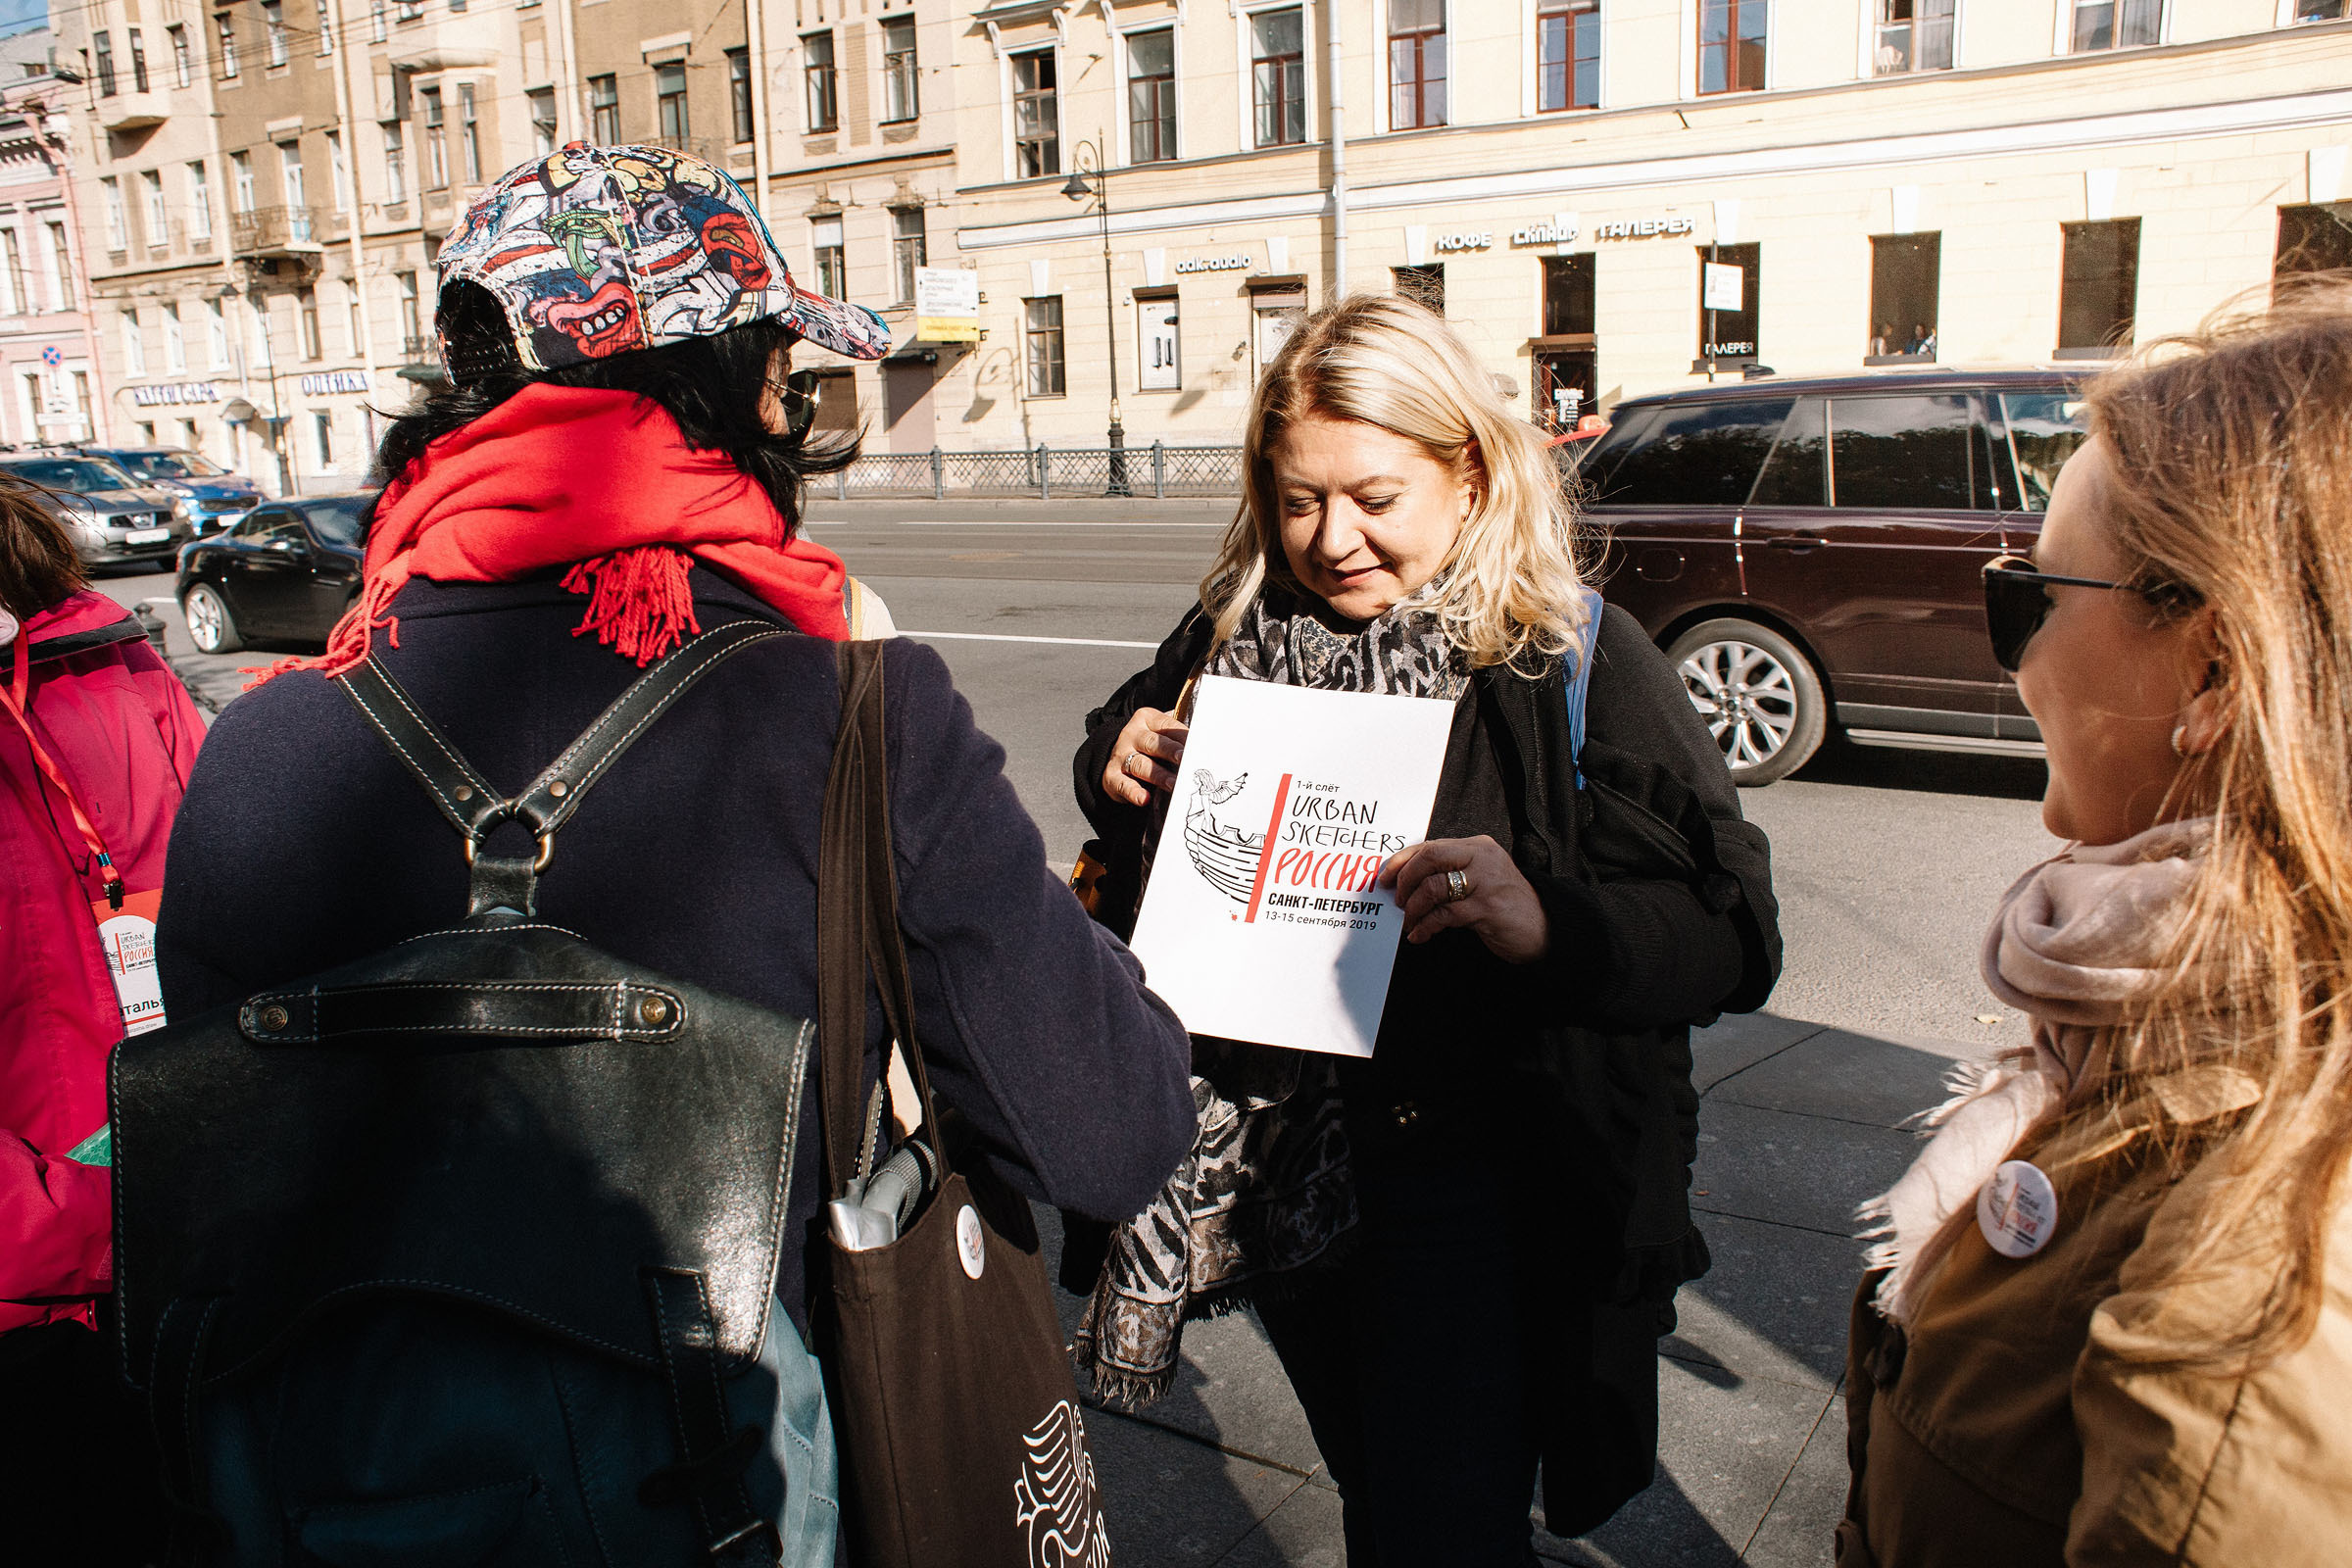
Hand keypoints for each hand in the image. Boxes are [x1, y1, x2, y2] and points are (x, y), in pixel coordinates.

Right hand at [1103, 708, 1188, 807]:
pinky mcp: (1111, 776)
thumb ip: (1181, 736)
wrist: (1116, 757)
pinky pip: (1122, 784)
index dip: (1183, 737)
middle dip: (1171, 751)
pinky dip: (1133, 792)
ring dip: (1159, 775)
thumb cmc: (1151, 746)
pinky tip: (1144, 799)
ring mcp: (1120, 755)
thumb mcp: (1163, 734)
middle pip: (1153, 743)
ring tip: (1174, 784)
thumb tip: (1210, 744)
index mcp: (1147, 719)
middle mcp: (1131, 735)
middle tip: (1186, 760)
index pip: (1167, 726)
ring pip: (1141, 764)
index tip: (1198, 748)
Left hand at [1380, 836, 1550, 964]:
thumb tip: (1404, 880)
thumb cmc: (1505, 904)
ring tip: (1409, 922)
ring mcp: (1486, 882)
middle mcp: (1482, 858)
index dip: (1402, 861)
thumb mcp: (1480, 878)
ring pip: (1433, 888)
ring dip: (1413, 908)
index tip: (1384, 877)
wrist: (1544, 927)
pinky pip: (1444, 915)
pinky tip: (1420, 935)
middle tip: (1397, 900)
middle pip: (1429, 858)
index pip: (1430, 845)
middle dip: (1405, 880)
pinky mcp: (1487, 908)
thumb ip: (1451, 872)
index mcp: (1478, 847)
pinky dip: (1426, 926)